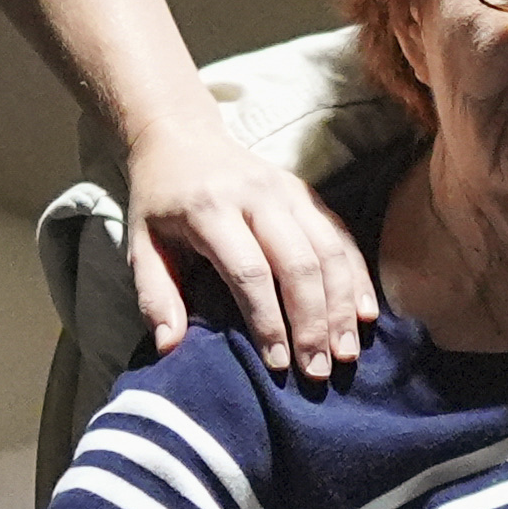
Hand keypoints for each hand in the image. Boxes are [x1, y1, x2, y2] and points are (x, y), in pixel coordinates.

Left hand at [121, 117, 377, 382]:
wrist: (181, 137)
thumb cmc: (159, 202)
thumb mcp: (141, 244)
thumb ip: (154, 296)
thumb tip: (170, 347)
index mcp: (210, 208)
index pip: (250, 272)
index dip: (268, 321)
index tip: (277, 365)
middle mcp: (256, 195)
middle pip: (299, 263)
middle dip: (313, 322)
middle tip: (318, 370)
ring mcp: (288, 190)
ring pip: (329, 250)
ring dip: (342, 305)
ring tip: (346, 351)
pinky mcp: (308, 192)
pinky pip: (342, 235)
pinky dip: (357, 276)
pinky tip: (366, 313)